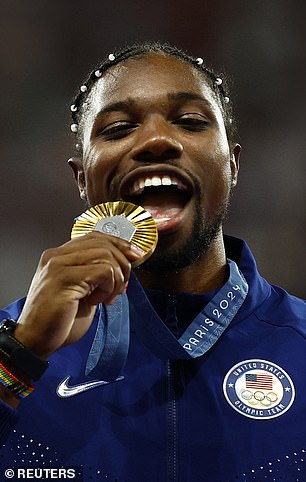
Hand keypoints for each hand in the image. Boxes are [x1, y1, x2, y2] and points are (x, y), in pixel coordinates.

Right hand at [14, 232, 142, 357]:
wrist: (34, 342)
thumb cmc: (58, 321)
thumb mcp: (82, 291)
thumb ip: (96, 275)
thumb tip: (124, 266)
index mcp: (58, 256)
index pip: (95, 237)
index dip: (118, 244)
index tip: (133, 255)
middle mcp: (56, 256)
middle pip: (103, 243)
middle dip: (122, 265)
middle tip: (121, 288)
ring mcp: (58, 265)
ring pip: (106, 255)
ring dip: (116, 279)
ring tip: (106, 297)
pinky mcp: (64, 278)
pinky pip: (103, 271)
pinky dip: (109, 287)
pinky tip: (98, 301)